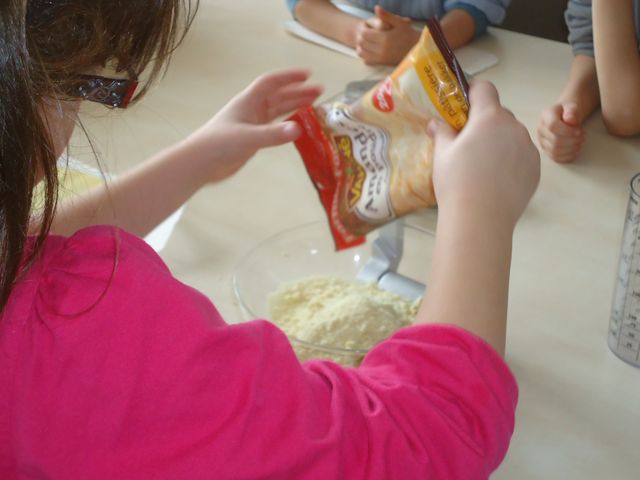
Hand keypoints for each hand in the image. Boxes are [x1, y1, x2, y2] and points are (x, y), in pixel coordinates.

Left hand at [187, 69, 321, 181]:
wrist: (201, 163)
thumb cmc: (219, 144)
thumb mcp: (247, 138)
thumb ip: (273, 134)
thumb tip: (298, 129)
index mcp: (248, 101)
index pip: (272, 83)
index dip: (289, 77)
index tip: (308, 75)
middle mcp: (252, 109)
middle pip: (279, 95)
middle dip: (298, 92)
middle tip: (319, 91)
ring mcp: (253, 123)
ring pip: (278, 110)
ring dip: (295, 106)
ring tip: (315, 104)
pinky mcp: (253, 138)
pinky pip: (275, 126)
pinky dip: (288, 124)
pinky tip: (299, 126)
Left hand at [354, 6, 419, 64]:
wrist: (416, 49)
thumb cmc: (408, 34)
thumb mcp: (398, 22)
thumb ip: (386, 15)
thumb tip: (376, 7)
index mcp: (385, 38)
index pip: (365, 34)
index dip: (363, 29)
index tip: (366, 26)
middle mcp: (382, 49)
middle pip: (362, 43)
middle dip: (361, 37)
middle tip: (365, 33)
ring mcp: (381, 58)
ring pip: (362, 52)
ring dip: (361, 46)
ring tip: (365, 41)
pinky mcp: (382, 64)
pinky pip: (367, 60)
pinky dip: (365, 55)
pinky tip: (369, 50)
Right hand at [430, 81, 539, 228]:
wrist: (480, 219)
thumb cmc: (456, 182)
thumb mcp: (442, 154)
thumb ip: (442, 133)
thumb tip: (435, 123)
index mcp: (489, 118)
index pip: (484, 89)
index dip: (472, 93)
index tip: (462, 106)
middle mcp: (514, 127)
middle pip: (499, 114)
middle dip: (484, 122)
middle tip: (468, 143)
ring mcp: (528, 148)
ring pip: (512, 135)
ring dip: (499, 142)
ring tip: (483, 166)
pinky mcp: (535, 169)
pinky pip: (521, 155)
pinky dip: (510, 161)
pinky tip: (496, 180)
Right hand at [537, 101, 585, 162]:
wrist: (565, 115)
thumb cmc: (569, 111)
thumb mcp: (572, 105)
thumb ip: (572, 110)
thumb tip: (570, 120)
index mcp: (545, 116)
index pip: (552, 126)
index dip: (568, 131)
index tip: (580, 131)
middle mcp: (540, 130)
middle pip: (554, 140)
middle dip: (572, 141)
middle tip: (583, 136)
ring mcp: (542, 141)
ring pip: (555, 151)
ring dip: (572, 148)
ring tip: (580, 141)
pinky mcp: (546, 150)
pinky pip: (556, 158)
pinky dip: (568, 155)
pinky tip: (576, 149)